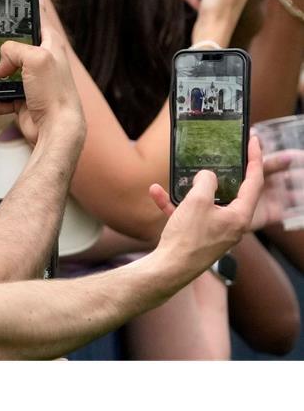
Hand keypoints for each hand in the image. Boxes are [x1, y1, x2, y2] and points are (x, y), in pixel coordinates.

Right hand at [0, 28, 85, 146]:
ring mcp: (29, 83)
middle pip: (6, 50)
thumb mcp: (36, 58)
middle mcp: (39, 63)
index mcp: (49, 46)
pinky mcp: (20, 102)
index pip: (32, 25)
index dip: (13, 21)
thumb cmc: (55, 94)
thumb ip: (14, 49)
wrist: (56, 131)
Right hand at [148, 135, 263, 278]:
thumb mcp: (198, 201)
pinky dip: (173, 204)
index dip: (255, 159)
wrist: (169, 269)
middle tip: (223, 154)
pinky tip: (155, 192)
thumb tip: (208, 176)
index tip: (253, 141)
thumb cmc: (188, 236)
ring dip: (191, 188)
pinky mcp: (197, 237)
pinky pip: (187, 215)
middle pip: (231, 192)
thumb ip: (206, 182)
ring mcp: (214, 232)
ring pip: (206, 203)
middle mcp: (231, 225)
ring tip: (183, 173)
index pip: (254, 182)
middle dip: (223, 173)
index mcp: (239, 216)